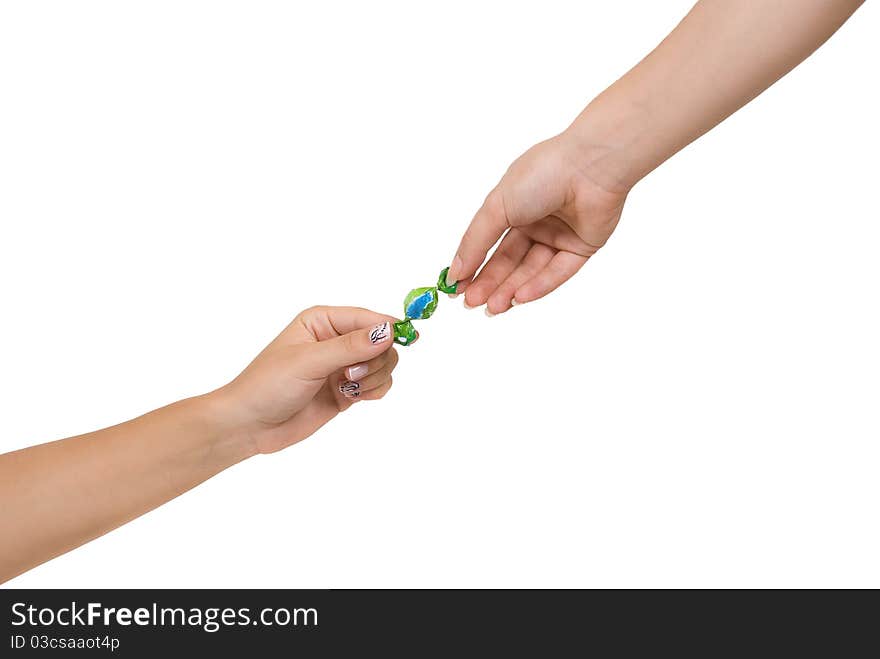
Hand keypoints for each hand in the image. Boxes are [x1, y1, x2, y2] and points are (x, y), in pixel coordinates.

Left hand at [217, 306, 398, 453]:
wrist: (250, 425)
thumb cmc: (268, 385)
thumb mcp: (308, 361)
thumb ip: (350, 347)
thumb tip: (389, 332)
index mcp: (323, 320)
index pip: (367, 318)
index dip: (388, 328)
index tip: (408, 339)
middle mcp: (336, 339)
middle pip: (382, 342)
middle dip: (375, 360)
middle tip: (350, 376)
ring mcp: (343, 366)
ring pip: (384, 364)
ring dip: (374, 378)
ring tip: (347, 388)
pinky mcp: (347, 390)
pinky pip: (378, 384)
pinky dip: (373, 391)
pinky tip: (351, 397)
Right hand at [446, 131, 628, 313]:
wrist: (591, 167)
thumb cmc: (542, 174)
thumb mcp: (497, 207)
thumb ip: (475, 241)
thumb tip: (454, 272)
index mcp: (514, 206)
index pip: (489, 243)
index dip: (473, 266)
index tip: (455, 288)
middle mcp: (537, 222)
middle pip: (509, 261)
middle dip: (490, 283)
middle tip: (471, 303)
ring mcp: (560, 236)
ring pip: (532, 270)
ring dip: (511, 289)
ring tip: (493, 308)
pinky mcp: (582, 247)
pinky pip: (558, 271)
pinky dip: (539, 285)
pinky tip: (519, 297)